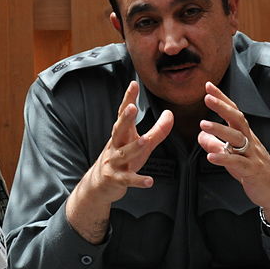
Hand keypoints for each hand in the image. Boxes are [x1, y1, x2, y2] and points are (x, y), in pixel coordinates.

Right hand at [66, 81, 173, 242]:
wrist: (99, 184)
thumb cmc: (122, 160)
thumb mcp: (141, 145)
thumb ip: (157, 131)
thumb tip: (170, 113)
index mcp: (121, 134)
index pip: (123, 113)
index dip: (128, 99)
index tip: (133, 84)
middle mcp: (115, 145)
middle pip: (119, 129)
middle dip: (125, 119)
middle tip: (132, 108)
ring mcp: (114, 162)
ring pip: (124, 154)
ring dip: (134, 147)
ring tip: (144, 141)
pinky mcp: (116, 178)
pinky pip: (128, 179)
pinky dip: (138, 180)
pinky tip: (149, 181)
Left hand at [197, 82, 269, 224]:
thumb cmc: (252, 170)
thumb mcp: (232, 156)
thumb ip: (216, 145)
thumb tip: (200, 136)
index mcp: (245, 135)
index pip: (233, 112)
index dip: (222, 98)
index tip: (208, 86)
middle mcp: (250, 141)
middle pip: (238, 119)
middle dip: (222, 107)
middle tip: (207, 98)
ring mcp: (252, 155)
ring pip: (237, 139)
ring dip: (220, 130)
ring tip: (203, 125)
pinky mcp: (252, 170)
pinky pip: (238, 163)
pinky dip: (224, 158)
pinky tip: (210, 157)